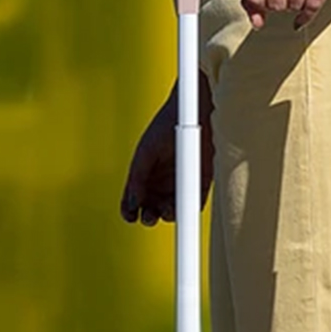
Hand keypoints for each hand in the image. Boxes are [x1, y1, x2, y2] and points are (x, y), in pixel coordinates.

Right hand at [120, 83, 213, 224]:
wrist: (192, 114)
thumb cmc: (165, 127)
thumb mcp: (145, 152)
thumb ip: (137, 178)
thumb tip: (133, 203)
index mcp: (144, 176)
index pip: (134, 200)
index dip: (130, 211)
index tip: (130, 217)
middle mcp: (161, 183)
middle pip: (152, 209)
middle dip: (149, 217)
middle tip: (149, 217)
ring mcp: (181, 184)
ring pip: (172, 210)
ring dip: (168, 215)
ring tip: (167, 211)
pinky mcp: (200, 183)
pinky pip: (193, 203)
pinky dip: (188, 209)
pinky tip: (183, 207)